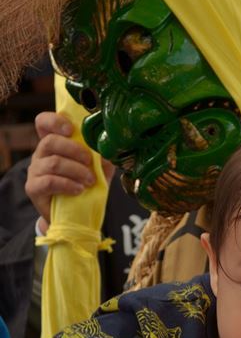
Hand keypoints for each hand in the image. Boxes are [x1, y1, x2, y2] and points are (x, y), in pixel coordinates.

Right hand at [27, 112, 114, 229]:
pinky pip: (49, 181)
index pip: (43, 122)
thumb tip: (110, 148)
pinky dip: (68, 184)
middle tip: (90, 162)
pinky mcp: (33, 188)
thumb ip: (103, 158)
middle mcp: (41, 154)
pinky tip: (79, 190)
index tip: (71, 130)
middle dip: (74, 150)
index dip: (55, 121)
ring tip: (90, 181)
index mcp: (54, 144)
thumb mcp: (98, 170)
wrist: (74, 215)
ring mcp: (35, 171)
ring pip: (53, 162)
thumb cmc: (84, 186)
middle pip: (50, 141)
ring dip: (76, 170)